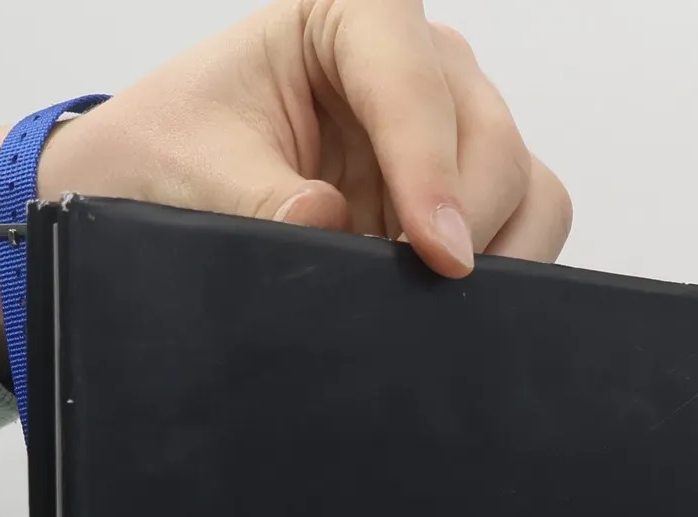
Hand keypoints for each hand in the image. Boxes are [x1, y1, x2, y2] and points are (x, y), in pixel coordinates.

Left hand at [0, 0, 572, 364]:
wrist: (169, 187)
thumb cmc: (176, 152)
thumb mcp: (192, 171)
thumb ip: (253, 197)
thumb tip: (324, 221)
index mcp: (346, 14)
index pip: (410, 80)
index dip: (429, 170)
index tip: (435, 254)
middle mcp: (416, 58)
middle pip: (489, 138)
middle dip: (468, 223)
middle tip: (423, 296)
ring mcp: (452, 123)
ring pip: (525, 184)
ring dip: (497, 253)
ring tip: (432, 307)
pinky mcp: (469, 187)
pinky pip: (528, 223)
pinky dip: (507, 270)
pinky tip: (446, 306)